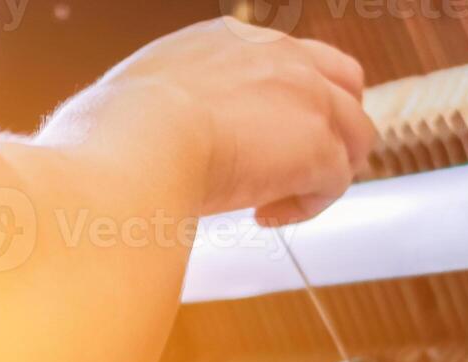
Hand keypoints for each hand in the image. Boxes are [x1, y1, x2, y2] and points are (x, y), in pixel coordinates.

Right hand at [44, 18, 374, 225]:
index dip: (282, 104)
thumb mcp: (135, 97)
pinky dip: (307, 205)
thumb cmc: (111, 132)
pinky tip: (266, 217)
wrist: (137, 144)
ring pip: (356, 134)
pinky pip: (336, 182)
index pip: (287, 59)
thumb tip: (127, 140)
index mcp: (231, 38)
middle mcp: (279, 55)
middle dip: (329, 128)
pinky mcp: (318, 148)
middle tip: (295, 169)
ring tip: (280, 200)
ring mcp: (307, 99)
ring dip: (324, 171)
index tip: (254, 141)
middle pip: (344, 84)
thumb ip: (155, 109)